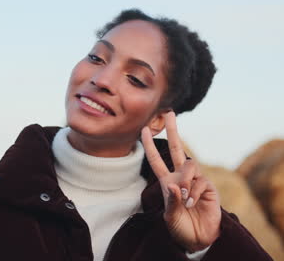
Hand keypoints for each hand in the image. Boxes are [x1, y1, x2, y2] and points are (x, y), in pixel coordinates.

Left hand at [141, 111, 220, 252]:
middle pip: (176, 149)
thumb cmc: (180, 227)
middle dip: (173, 131)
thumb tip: (173, 184)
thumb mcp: (169, 216)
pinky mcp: (208, 187)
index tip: (144, 129)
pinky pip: (200, 182)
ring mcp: (195, 180)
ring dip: (185, 180)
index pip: (156, 160)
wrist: (198, 239)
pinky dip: (194, 192)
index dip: (149, 145)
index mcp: (166, 181)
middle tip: (171, 114)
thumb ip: (170, 200)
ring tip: (184, 198)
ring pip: (190, 165)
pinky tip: (192, 203)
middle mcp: (180, 177)